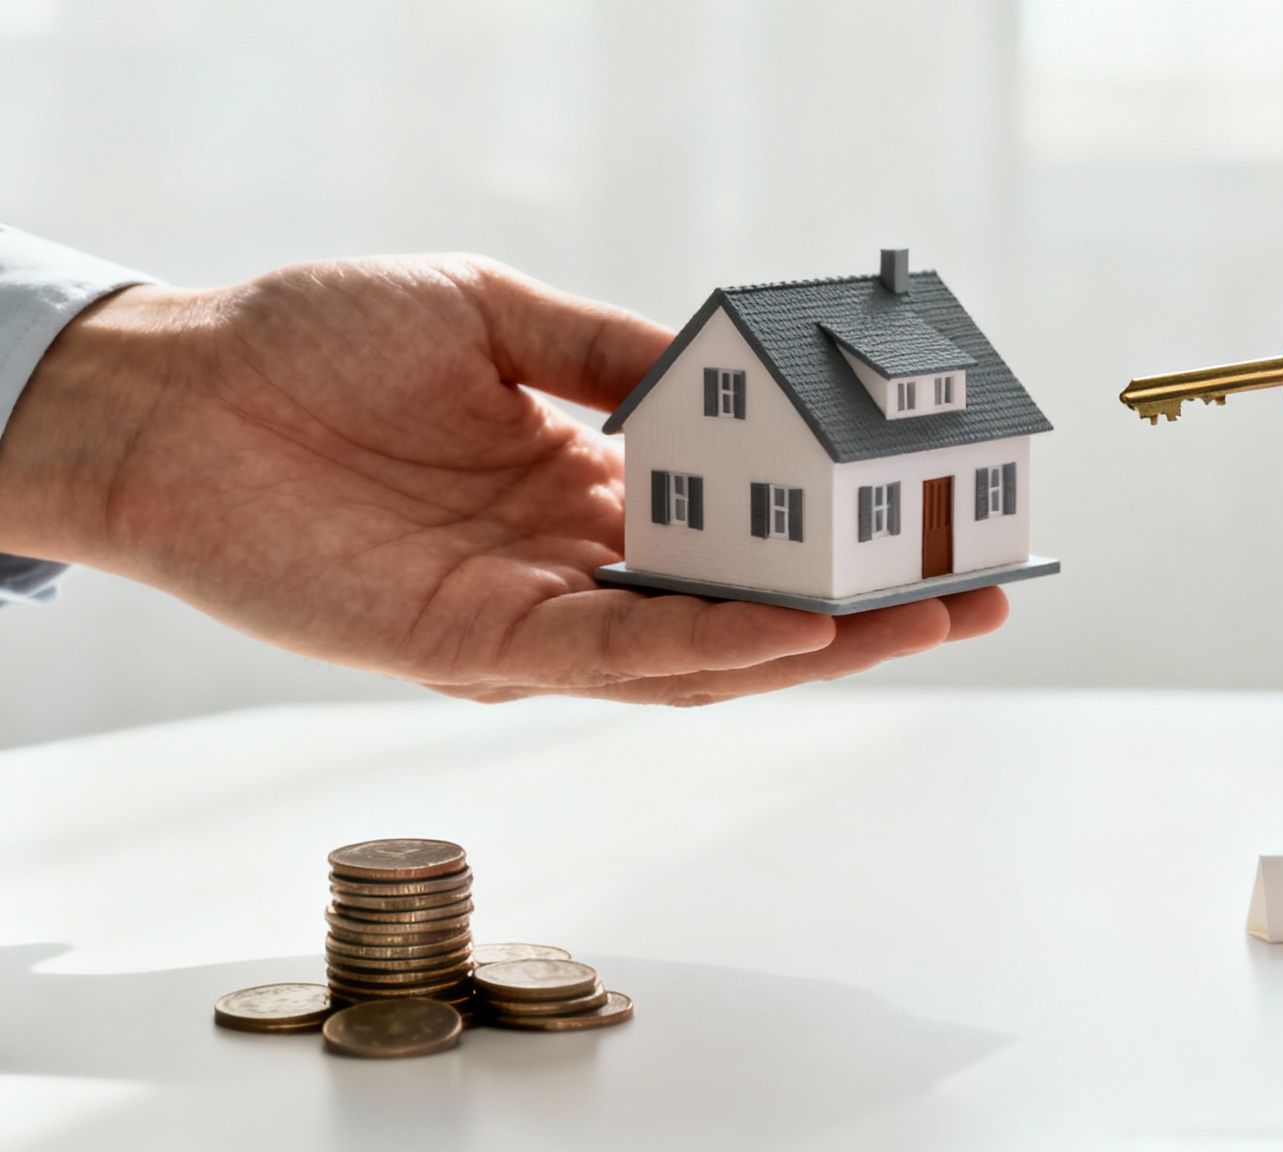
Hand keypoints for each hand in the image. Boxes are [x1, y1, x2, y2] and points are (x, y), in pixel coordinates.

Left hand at [0, 257, 1006, 702]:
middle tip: (980, 582)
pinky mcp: (478, 646)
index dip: (835, 518)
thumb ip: (607, 348)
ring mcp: (536, 608)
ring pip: (703, 647)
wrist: (174, 389)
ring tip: (926, 617)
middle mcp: (577, 556)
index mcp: (587, 476)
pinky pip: (614, 657)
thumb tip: (720, 375)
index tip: (925, 499)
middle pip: (749, 597)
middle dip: (867, 601)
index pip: (740, 514)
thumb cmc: (311, 338)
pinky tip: (792, 632)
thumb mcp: (492, 308)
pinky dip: (708, 647)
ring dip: (820, 643)